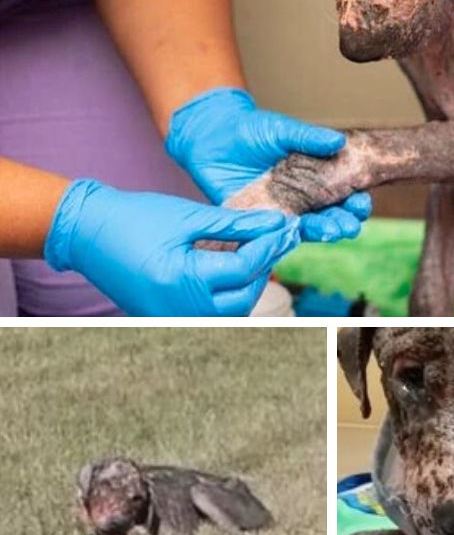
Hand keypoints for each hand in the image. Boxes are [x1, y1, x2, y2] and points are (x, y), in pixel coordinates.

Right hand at [44, 179, 300, 315]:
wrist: (85, 232)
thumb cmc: (134, 217)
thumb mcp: (188, 216)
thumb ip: (236, 224)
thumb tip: (276, 223)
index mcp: (182, 281)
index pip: (244, 269)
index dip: (270, 247)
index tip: (288, 228)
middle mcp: (178, 309)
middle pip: (243, 295)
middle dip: (264, 267)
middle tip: (280, 239)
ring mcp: (171, 318)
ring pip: (230, 310)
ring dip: (250, 283)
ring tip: (261, 251)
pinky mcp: (166, 318)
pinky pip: (211, 312)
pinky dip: (229, 292)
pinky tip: (238, 267)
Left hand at [165, 87, 370, 241]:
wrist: (209, 137)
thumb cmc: (248, 129)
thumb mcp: (281, 130)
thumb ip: (308, 137)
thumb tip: (339, 141)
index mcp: (315, 175)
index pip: (344, 193)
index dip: (356, 200)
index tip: (361, 202)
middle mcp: (303, 196)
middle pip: (331, 215)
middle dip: (344, 221)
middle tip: (349, 225)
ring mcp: (282, 210)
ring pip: (308, 228)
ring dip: (324, 231)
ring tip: (332, 232)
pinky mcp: (258, 219)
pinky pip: (274, 234)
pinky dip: (286, 237)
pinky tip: (295, 236)